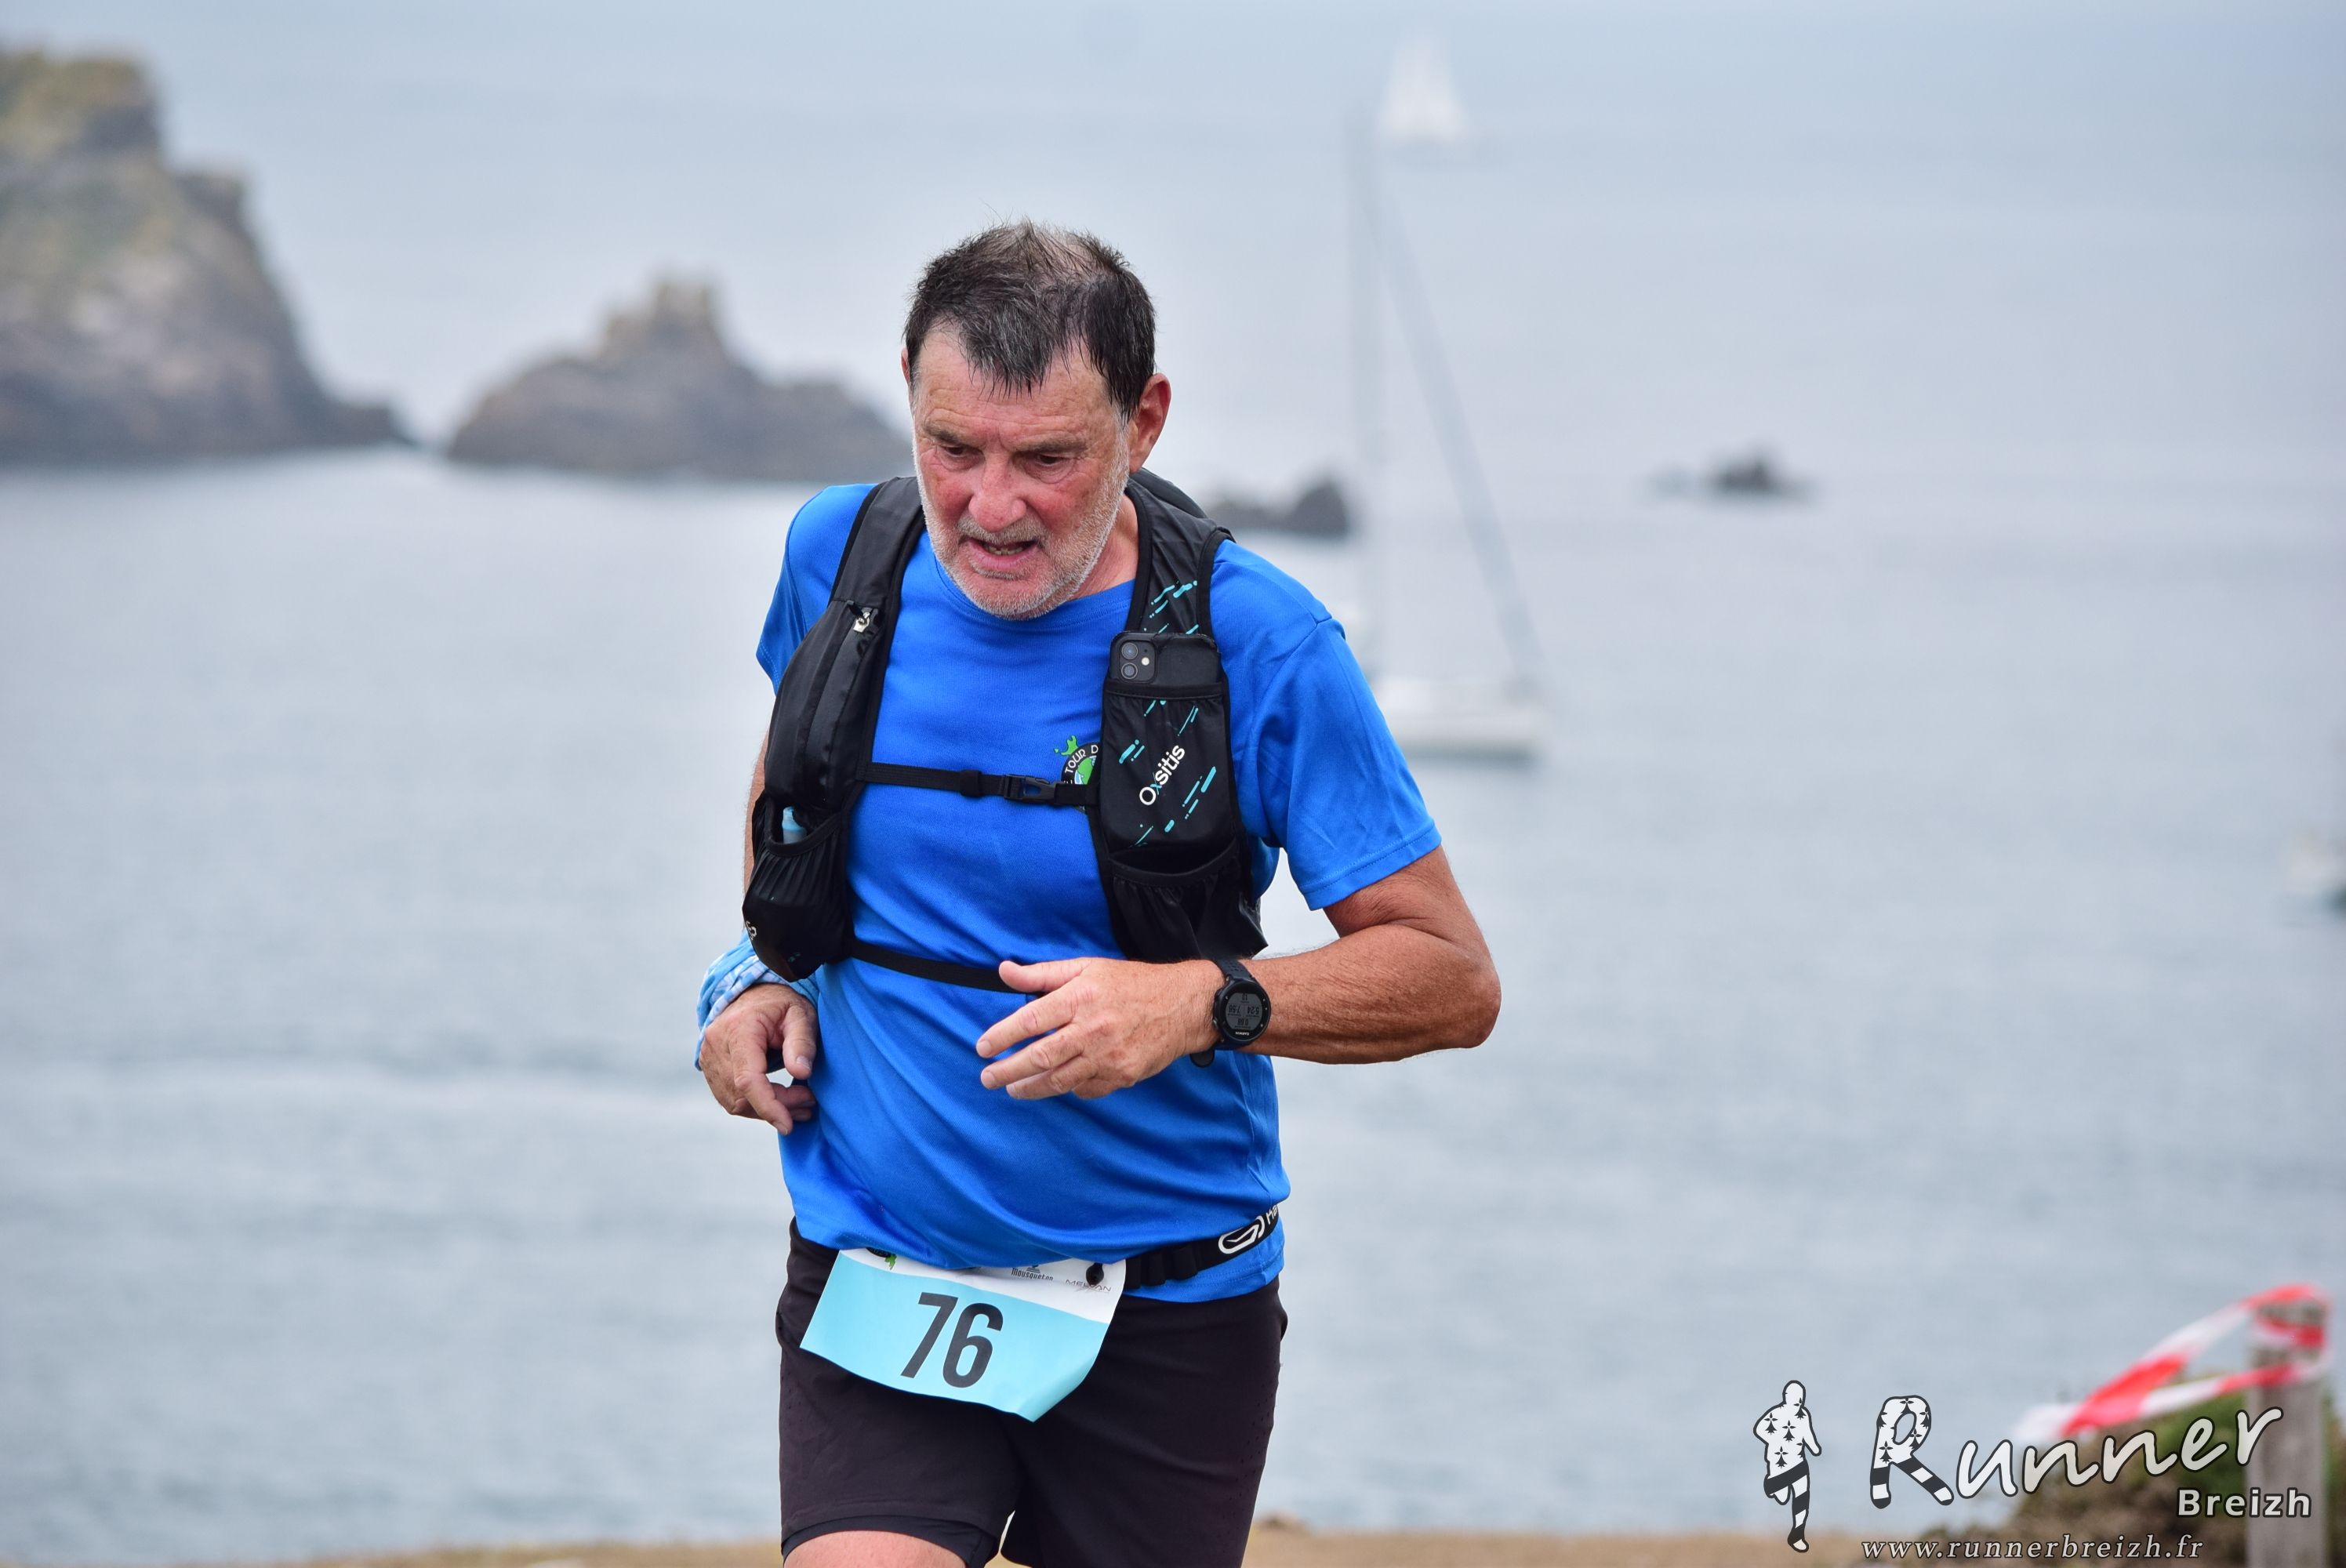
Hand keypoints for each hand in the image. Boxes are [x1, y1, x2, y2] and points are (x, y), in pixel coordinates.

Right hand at [701, 983, 819, 1132]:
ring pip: (734, 1102)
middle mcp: (715, 1045)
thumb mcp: (800, 1014)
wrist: (754, 993)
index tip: (788, 1125)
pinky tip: (780, 1101)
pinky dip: (754, 1105)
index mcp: (738, 1029)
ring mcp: (708, 1058)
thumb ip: (802, 1042)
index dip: (768, 1106)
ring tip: (799, 1105)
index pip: (747, 1079)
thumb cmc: (781, 1004)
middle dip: (777, 1106)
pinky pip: (729, 1098)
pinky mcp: (709, 1068)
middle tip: (809, 1103)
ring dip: (766, 1110)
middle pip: (742, 1094)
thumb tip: (801, 1073)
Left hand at [974, 957, 1220, 1099]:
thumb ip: (1042, 974)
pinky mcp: (1122, 1076)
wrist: (1184, 1005)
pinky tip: (1056, 1085)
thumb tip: (1004, 970)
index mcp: (1080, 997)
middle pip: (1038, 1057)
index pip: (1029, 1021)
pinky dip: (1067, 1089)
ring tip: (1012, 1089)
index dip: (1000, 1036)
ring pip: (1058, 1080)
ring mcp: (1108, 1056)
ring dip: (1029, 1088)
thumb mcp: (1087, 967)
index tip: (982, 1047)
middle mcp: (1092, 1029)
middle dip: (1006, 1071)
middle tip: (988, 1078)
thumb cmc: (1132, 983)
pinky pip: (1085, 1089)